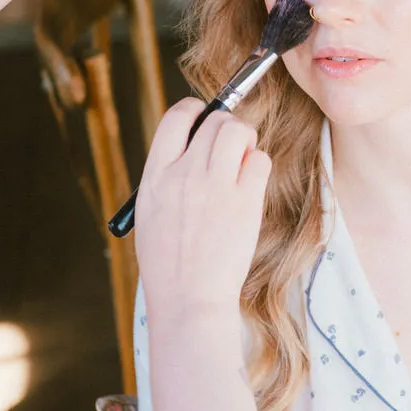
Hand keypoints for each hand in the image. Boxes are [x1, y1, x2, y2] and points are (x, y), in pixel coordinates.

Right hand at [134, 100, 270, 334]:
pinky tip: (250, 185)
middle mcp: (183, 175)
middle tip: (231, 147)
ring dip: (245, 139)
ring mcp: (215, 186)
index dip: (194, 110)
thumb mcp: (151, 213)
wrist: (188, 299)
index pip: (175, 119)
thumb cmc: (170, 263)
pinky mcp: (244, 202)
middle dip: (226, 127)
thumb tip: (192, 147)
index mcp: (155, 177)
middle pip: (214, 121)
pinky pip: (260, 160)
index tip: (203, 117)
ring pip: (238, 132)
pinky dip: (258, 166)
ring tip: (242, 161)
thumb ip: (168, 177)